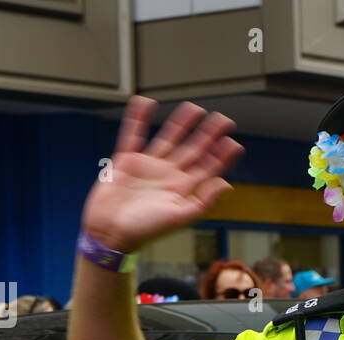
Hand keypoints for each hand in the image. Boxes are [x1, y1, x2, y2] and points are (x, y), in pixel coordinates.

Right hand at [81, 96, 243, 253]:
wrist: (110, 232)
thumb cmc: (144, 230)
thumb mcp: (179, 216)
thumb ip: (203, 200)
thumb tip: (226, 184)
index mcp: (182, 189)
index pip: (207, 168)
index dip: (221, 156)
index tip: (233, 142)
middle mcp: (168, 175)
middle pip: (192, 149)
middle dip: (208, 135)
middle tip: (224, 119)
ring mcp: (148, 166)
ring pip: (168, 138)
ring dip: (181, 123)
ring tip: (194, 108)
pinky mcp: (126, 160)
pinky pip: (133, 134)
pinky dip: (137, 118)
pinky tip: (145, 102)